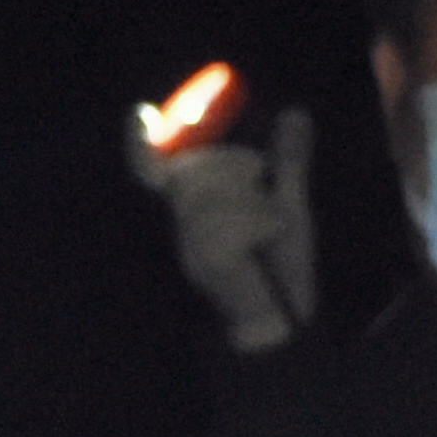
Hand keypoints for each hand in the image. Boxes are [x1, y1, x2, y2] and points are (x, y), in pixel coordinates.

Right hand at [136, 106, 314, 353]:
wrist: (282, 325)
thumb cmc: (282, 265)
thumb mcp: (289, 203)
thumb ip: (288, 160)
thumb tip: (296, 111)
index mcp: (196, 211)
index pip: (157, 171)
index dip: (143, 146)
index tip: (140, 114)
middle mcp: (184, 227)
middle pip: (195, 172)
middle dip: (236, 166)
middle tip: (263, 182)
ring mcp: (193, 245)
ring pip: (219, 197)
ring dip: (257, 204)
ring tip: (270, 228)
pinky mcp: (209, 261)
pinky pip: (236, 223)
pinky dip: (263, 226)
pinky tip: (268, 242)